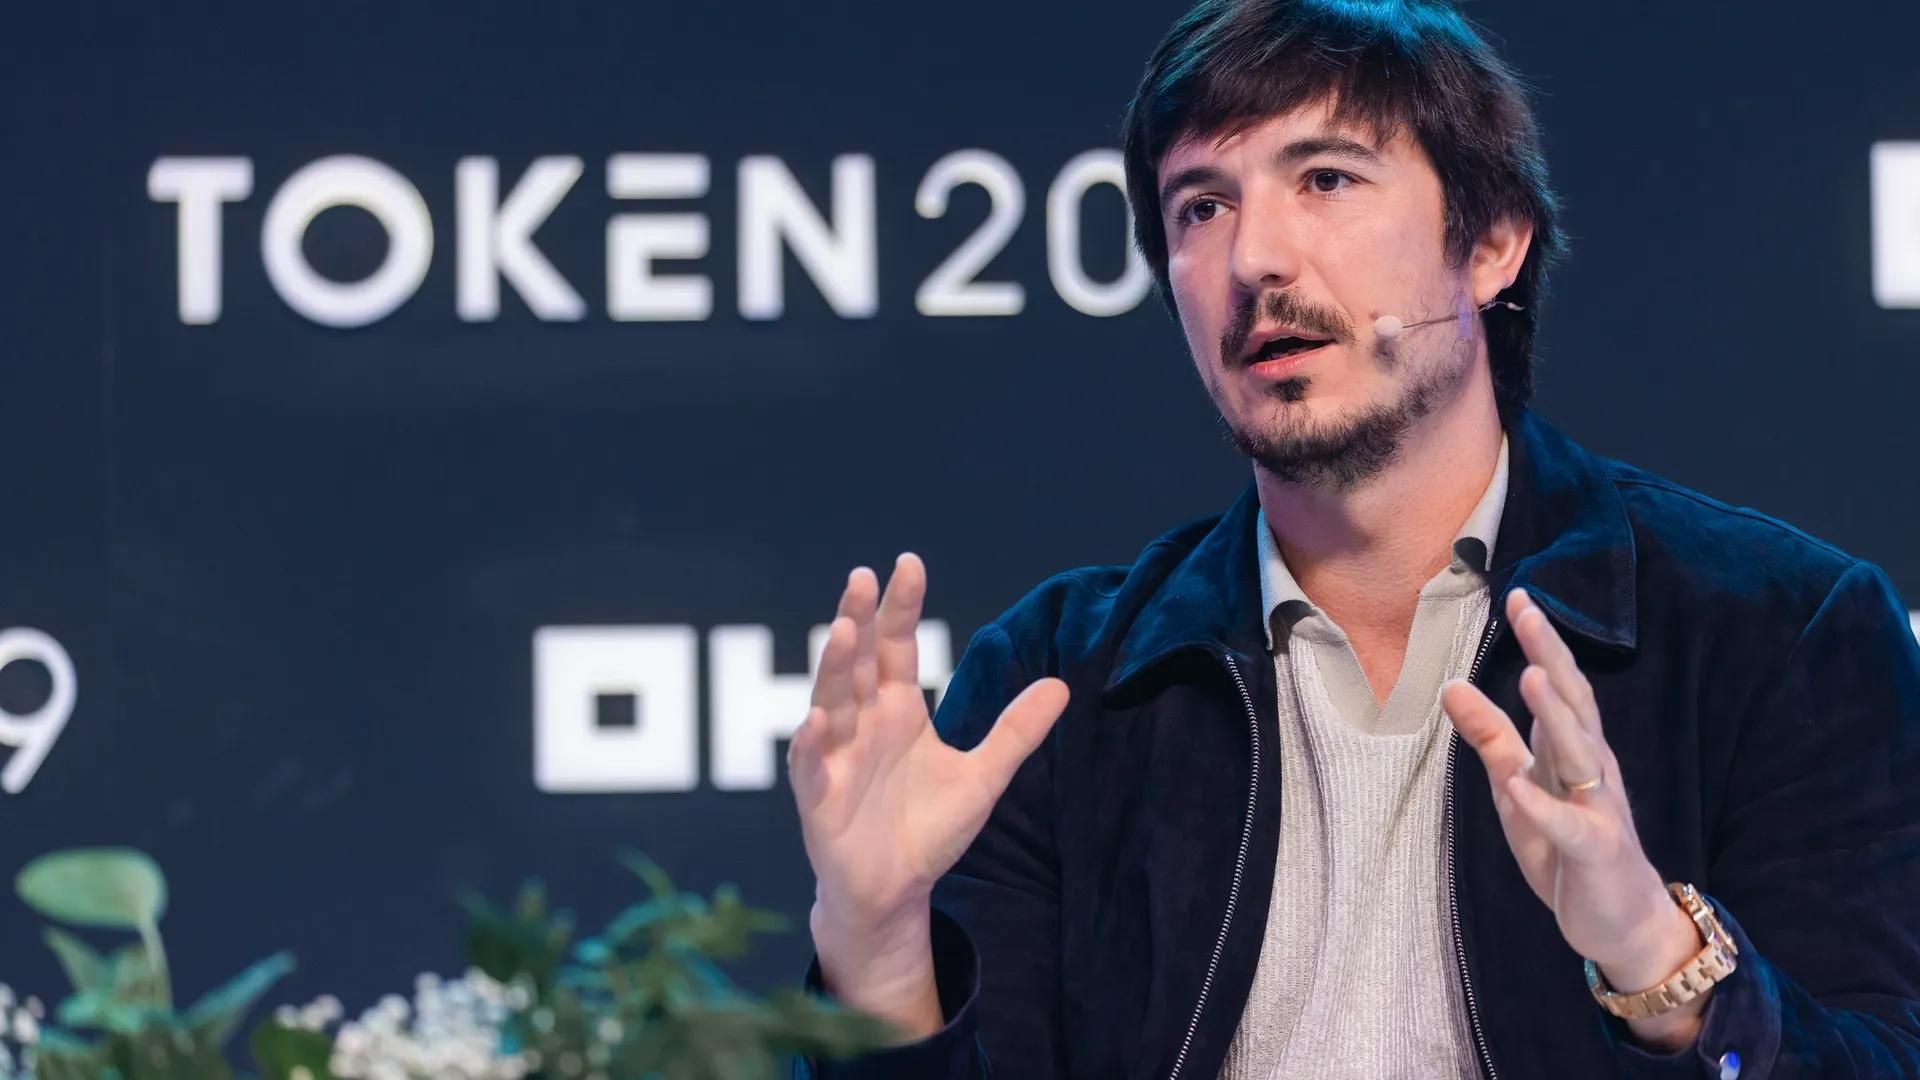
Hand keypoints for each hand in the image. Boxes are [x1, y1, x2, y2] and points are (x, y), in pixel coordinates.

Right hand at [788, 554, 1069, 1034]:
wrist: (896, 890)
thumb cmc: (927, 828)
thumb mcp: (983, 777)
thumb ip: (1015, 732)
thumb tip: (1061, 686)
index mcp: (896, 709)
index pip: (895, 646)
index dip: (900, 606)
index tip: (908, 563)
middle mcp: (861, 722)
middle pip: (857, 661)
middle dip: (859, 619)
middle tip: (863, 578)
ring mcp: (835, 757)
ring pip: (829, 701)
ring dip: (833, 666)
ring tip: (843, 629)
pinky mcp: (819, 799)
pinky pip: (809, 766)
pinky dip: (810, 743)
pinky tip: (816, 720)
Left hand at [1441, 588, 1706, 1050]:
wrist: (1620, 923)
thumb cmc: (1567, 847)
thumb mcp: (1518, 788)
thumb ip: (1491, 739)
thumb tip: (1451, 686)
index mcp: (1572, 750)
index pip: (1559, 685)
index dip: (1541, 641)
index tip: (1518, 594)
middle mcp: (1592, 769)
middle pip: (1574, 703)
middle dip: (1551, 655)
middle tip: (1528, 609)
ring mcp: (1598, 809)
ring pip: (1580, 755)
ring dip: (1557, 716)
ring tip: (1533, 675)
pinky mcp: (1595, 852)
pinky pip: (1568, 827)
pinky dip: (1544, 807)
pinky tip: (1520, 787)